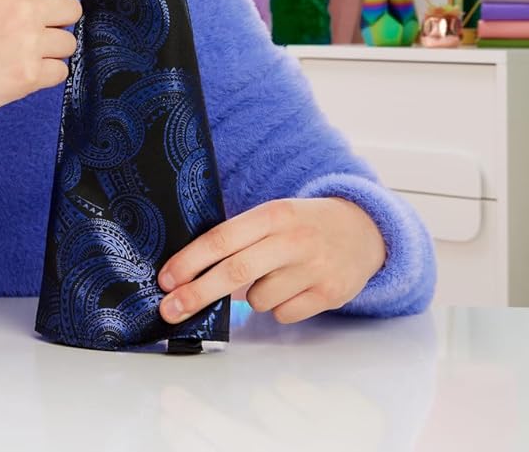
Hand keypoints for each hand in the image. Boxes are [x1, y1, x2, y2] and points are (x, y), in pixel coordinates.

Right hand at [0, 0, 135, 116]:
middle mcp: (24, 7)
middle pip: (73, 8)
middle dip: (56, 19)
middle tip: (25, 30)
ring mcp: (29, 42)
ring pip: (68, 42)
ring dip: (49, 49)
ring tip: (12, 53)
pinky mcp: (29, 75)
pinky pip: (61, 72)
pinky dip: (43, 75)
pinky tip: (13, 73)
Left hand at [157, 197, 384, 324]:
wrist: (363, 230)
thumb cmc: (303, 225)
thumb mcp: (273, 217)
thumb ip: (239, 239)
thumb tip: (190, 274)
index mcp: (273, 214)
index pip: (222, 238)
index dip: (189, 261)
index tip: (165, 280)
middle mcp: (294, 239)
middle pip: (234, 273)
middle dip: (197, 294)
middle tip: (169, 310)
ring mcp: (314, 268)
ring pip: (258, 299)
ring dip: (252, 297)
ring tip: (272, 276)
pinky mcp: (330, 294)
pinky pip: (283, 315)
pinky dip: (278, 308)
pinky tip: (294, 288)